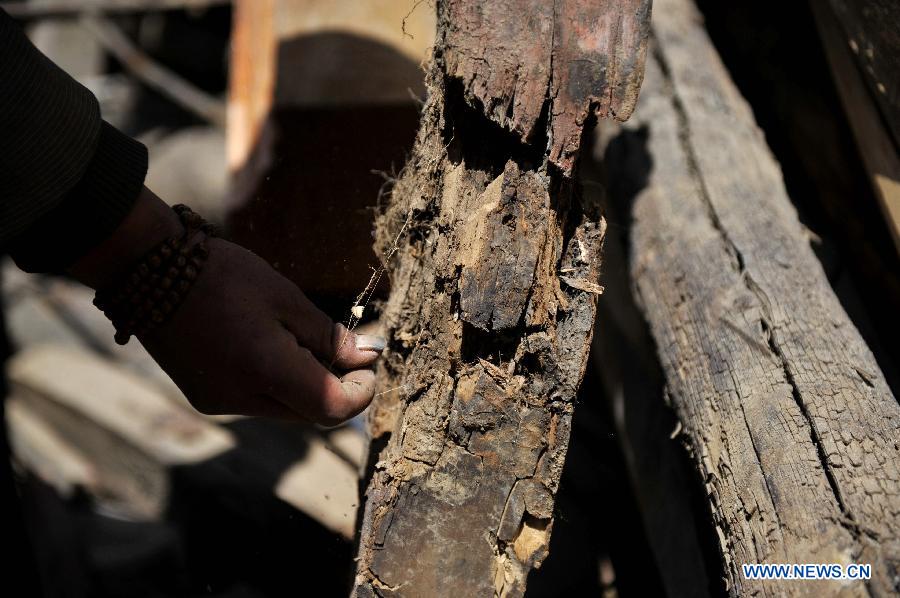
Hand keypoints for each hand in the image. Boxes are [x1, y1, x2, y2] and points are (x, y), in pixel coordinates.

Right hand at [70, 188, 381, 424]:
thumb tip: (366, 357)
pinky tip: (269, 346)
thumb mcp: (284, 297)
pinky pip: (257, 402)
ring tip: (299, 339)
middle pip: (310, 413)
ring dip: (306, 385)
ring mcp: (219, 402)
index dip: (360, 392)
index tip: (367, 364)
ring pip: (285, 410)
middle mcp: (240, 398)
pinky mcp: (205, 398)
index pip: (331, 409)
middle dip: (335, 386)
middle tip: (343, 348)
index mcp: (265, 369)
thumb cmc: (221, 274)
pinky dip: (277, 383)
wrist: (147, 270)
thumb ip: (327, 335)